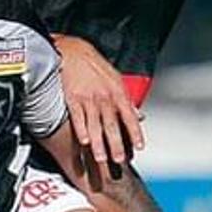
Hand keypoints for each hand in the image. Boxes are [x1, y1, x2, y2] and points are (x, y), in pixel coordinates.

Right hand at [55, 36, 142, 169]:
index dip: (134, 133)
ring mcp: (88, 98)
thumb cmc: (93, 65)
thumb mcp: (115, 79)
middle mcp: (105, 97)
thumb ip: (126, 99)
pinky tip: (84, 141)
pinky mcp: (72, 98)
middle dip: (116, 144)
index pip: (129, 117)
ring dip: (98, 143)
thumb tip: (138, 115)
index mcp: (118, 92)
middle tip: (119, 160)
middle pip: (112, 125)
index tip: (138, 147)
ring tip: (100, 158)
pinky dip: (81, 130)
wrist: (72, 51)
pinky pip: (78, 117)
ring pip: (95, 125)